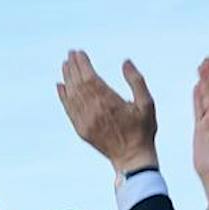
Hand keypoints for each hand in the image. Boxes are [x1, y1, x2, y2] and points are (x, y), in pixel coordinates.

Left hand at [56, 51, 158, 174]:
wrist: (131, 157)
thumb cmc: (143, 129)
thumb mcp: (147, 103)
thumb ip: (136, 81)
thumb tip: (125, 62)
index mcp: (109, 102)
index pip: (90, 78)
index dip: (83, 64)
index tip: (78, 53)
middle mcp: (93, 111)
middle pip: (78, 84)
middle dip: (73, 67)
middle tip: (70, 54)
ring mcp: (85, 121)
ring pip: (72, 95)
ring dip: (67, 79)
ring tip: (65, 65)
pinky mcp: (81, 130)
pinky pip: (69, 110)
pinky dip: (63, 97)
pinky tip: (61, 86)